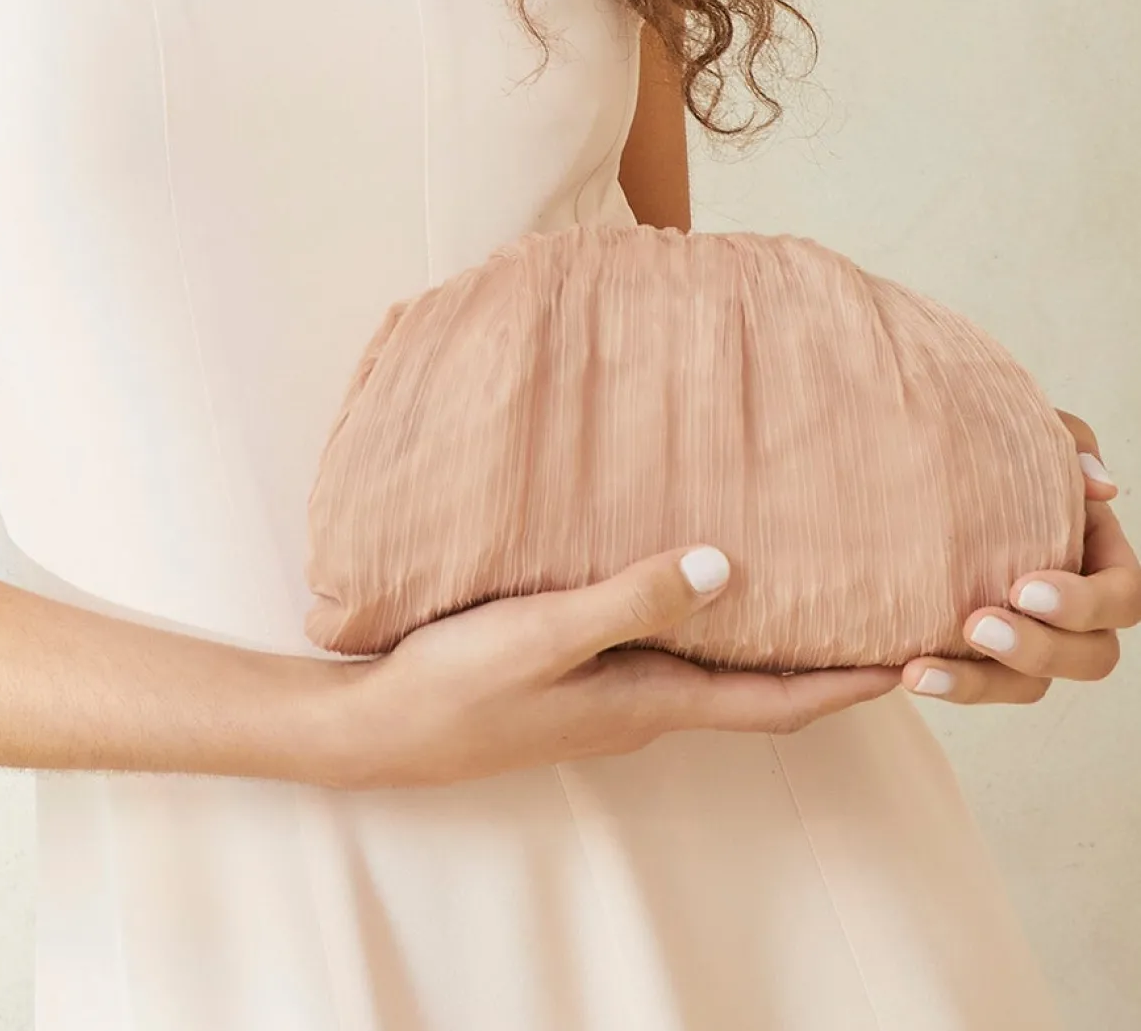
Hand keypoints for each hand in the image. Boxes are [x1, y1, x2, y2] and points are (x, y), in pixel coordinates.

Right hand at [327, 544, 899, 790]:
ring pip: (710, 669)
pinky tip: (687, 584)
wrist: (380, 728)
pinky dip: (698, 623)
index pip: (776, 701)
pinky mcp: (572, 677)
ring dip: (762, 640)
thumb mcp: (548, 631)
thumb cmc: (461, 683)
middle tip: (876, 614)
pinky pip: (660, 650)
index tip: (915, 659)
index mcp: (649, 701)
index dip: (849, 682)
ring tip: (803, 588)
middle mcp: (641, 705)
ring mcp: (606, 695)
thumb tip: (730, 568)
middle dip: (823, 660)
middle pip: (758, 689)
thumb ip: (634, 598)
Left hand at [901, 411, 1139, 704]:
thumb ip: (1068, 442)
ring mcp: (1026, 636)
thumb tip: (1100, 487)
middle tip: (976, 624)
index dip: (1086, 603)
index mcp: (1095, 553)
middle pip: (1092, 656)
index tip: (1024, 587)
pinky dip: (946, 682)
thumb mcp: (1022, 424)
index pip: (1123, 596)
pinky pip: (975, 685)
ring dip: (980, 683)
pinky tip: (901, 671)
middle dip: (1039, 649)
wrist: (908, 455)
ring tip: (920, 669)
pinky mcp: (977, 654)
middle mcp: (1071, 607)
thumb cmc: (981, 440)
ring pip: (1031, 686)